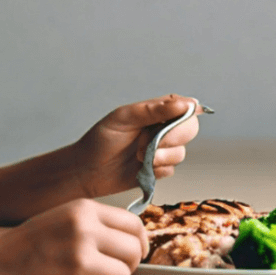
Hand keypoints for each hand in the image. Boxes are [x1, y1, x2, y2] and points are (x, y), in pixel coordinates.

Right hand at [0, 199, 147, 274]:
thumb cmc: (22, 254)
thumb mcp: (58, 226)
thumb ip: (89, 229)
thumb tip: (126, 243)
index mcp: (81, 207)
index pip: (131, 220)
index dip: (136, 243)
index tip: (127, 258)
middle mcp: (85, 218)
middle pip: (137, 238)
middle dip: (132, 261)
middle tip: (114, 274)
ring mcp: (83, 240)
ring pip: (132, 259)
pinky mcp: (80, 265)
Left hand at [69, 94, 202, 198]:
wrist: (86, 171)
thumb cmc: (100, 140)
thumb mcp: (124, 118)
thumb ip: (154, 110)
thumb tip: (186, 103)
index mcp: (154, 112)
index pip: (183, 107)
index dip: (187, 112)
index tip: (182, 117)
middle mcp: (161, 130)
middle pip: (189, 129)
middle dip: (172, 137)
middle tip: (149, 141)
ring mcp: (160, 150)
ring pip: (180, 153)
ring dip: (160, 156)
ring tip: (137, 156)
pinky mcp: (157, 170)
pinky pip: (170, 170)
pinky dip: (156, 170)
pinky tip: (139, 168)